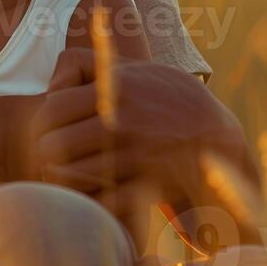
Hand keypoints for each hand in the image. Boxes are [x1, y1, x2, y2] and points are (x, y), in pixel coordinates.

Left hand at [28, 48, 255, 232]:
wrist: (220, 140)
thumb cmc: (171, 99)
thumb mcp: (136, 68)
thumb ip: (89, 65)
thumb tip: (52, 85)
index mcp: (115, 88)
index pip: (53, 106)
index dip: (46, 120)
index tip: (53, 127)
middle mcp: (121, 122)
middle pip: (54, 144)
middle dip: (48, 150)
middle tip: (54, 154)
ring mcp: (133, 157)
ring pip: (69, 175)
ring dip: (65, 177)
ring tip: (70, 173)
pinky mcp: (145, 188)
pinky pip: (97, 200)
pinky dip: (89, 198)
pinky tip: (93, 191)